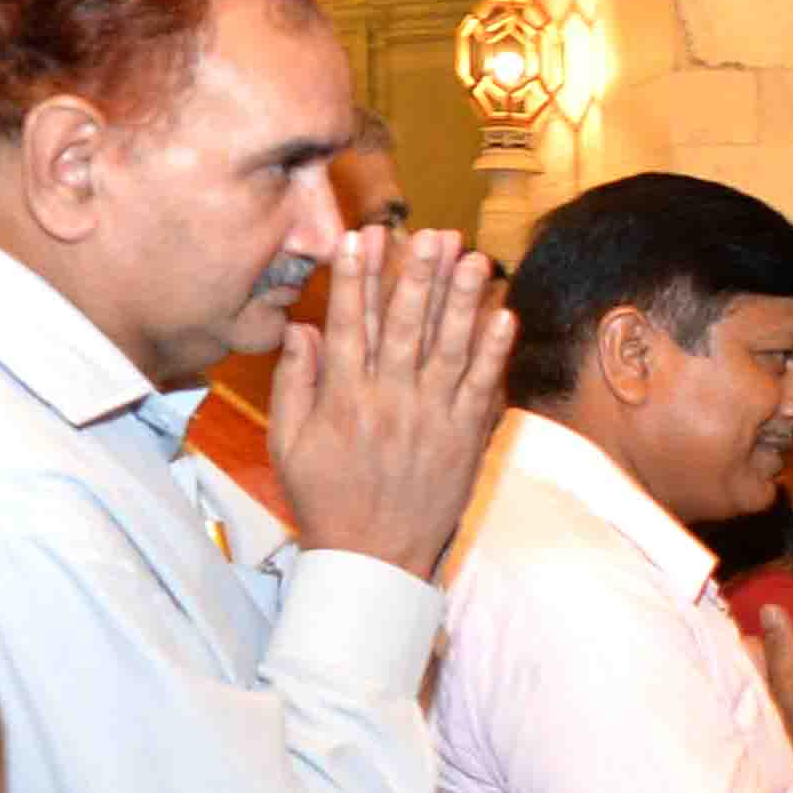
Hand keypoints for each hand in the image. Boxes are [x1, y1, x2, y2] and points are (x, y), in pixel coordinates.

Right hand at [270, 227, 512, 575]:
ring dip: (464, 300)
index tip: (363, 237)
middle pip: (405, 325)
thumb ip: (295, 382)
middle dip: (419, 274)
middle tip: (431, 234)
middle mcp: (388, 402)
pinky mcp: (462, 441)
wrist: (372, 559)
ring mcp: (430, 421)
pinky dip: (493, 353)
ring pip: (449, 348)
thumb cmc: (325, 499)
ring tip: (475, 259)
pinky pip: (482, 390)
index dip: (357, 278)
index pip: (350, 323)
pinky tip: (504, 317)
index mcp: (343, 399)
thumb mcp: (288, 443)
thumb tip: (302, 328)